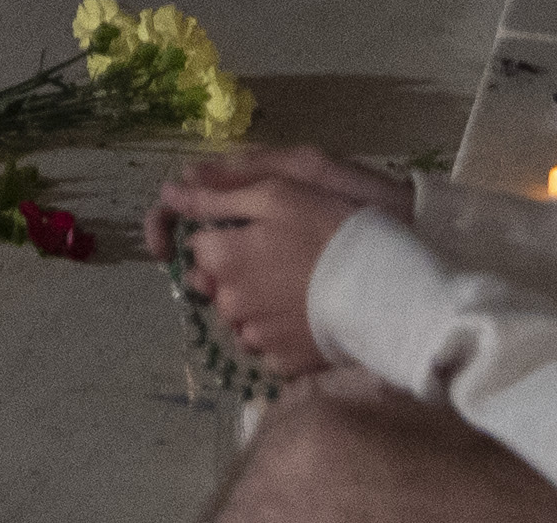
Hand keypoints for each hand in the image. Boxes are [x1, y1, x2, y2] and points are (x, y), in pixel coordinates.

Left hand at [147, 149, 410, 383]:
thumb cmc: (331, 229)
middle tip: (283, 258)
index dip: (225, 234)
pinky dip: (281, 332)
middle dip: (237, 271)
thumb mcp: (275, 194)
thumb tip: (169, 193)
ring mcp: (257, 337)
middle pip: (217, 284)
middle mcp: (230, 303)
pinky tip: (309, 314)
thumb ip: (216, 197)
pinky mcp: (285, 363)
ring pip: (241, 317)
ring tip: (299, 286)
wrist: (388, 290)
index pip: (199, 245)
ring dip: (257, 304)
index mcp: (221, 258)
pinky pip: (268, 346)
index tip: (256, 230)